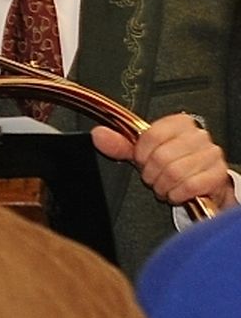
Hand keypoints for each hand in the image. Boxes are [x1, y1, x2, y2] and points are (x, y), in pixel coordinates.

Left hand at [92, 113, 237, 211]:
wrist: (201, 182)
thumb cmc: (173, 163)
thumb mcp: (144, 152)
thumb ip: (120, 144)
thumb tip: (98, 135)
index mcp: (178, 123)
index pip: (151, 135)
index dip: (141, 154)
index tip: (141, 161)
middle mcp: (197, 135)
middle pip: (162, 157)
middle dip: (152, 174)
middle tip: (153, 177)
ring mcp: (210, 154)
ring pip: (175, 172)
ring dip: (164, 186)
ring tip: (164, 186)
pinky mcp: (218, 174)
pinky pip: (191, 186)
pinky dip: (178, 194)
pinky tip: (176, 193)